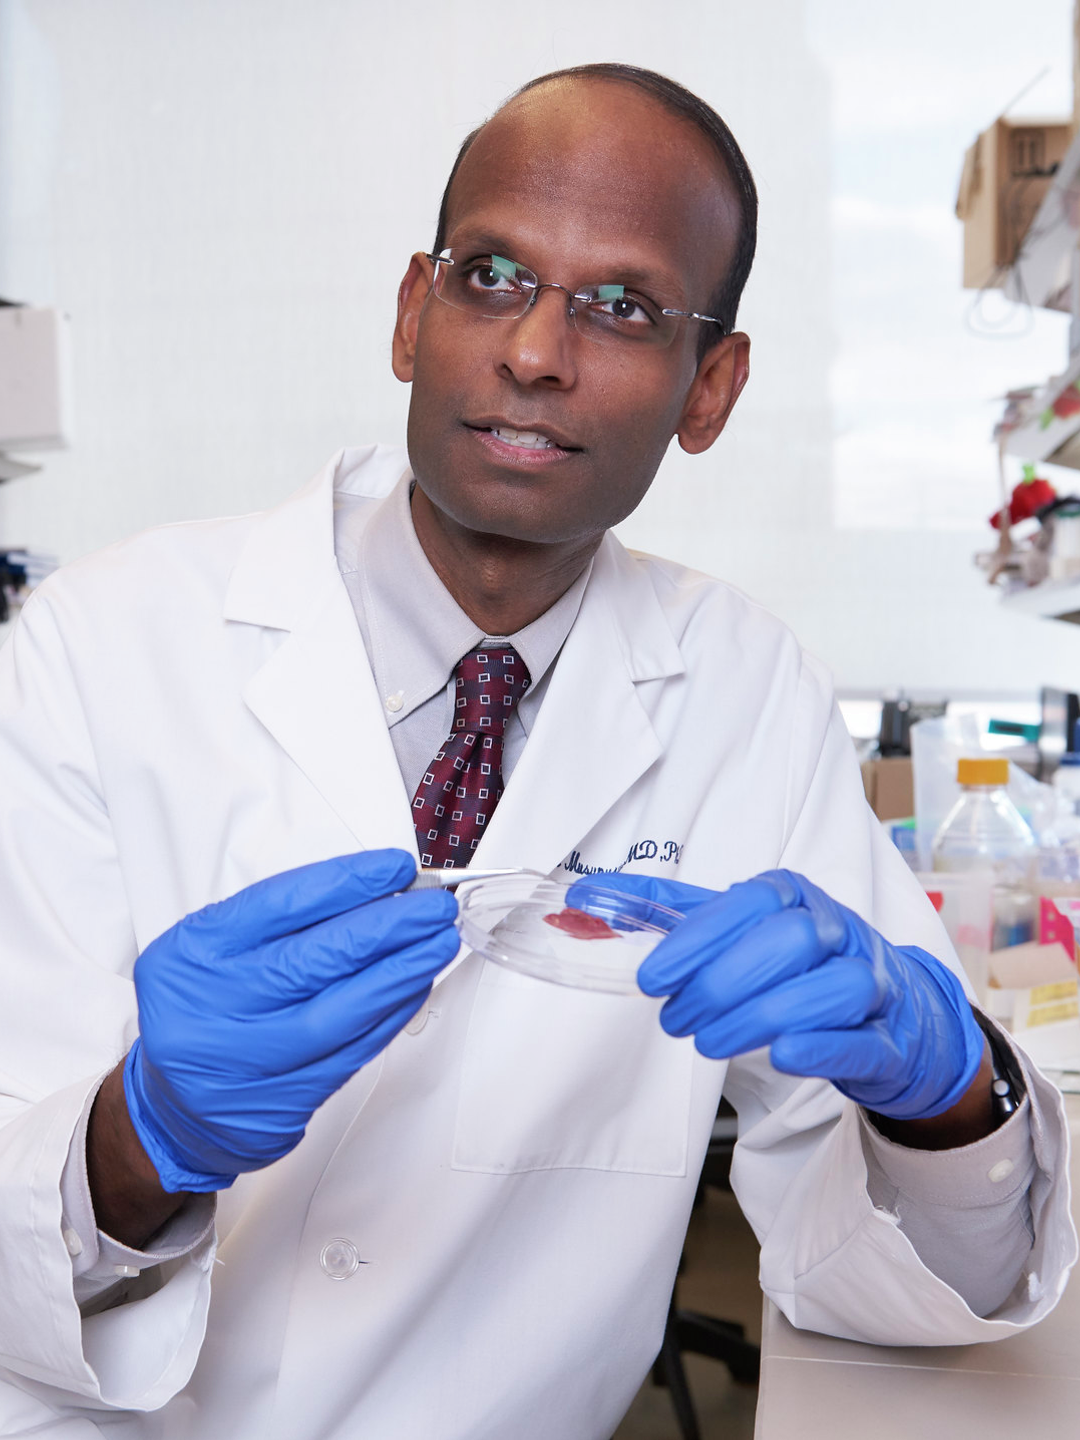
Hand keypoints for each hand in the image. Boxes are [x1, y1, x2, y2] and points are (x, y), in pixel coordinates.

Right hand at [124, 849, 458, 1191]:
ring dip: (401, 973)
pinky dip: (391, 1015)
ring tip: (437, 944)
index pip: (281, 905)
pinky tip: (415, 987)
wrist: (172, 1103)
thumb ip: (284, 919)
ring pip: (342, 1012)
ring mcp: (248, 1060)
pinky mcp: (282, 1101)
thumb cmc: (203, 1007)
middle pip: (317, 959)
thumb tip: (375, 890)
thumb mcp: (214, 946)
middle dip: (388, 927)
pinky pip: (352, 1052)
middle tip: (433, 907)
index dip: (347, 882)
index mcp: (196, 952)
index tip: (394, 868)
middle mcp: (216, 1005)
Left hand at [580, 869, 983, 1120]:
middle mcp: (838, 930)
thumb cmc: (795, 964)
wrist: (890, 1014)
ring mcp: (869, 983)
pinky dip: (818, 1046)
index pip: (749, 903)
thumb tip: (586, 896)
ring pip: (829, 988)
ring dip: (759, 1016)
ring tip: (708, 1042)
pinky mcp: (886, 1040)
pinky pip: (860, 1039)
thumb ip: (663, 912)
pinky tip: (779, 1055)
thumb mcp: (732, 930)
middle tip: (676, 1018)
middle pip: (788, 942)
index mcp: (795, 897)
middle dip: (723, 982)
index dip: (698, 939)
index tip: (653, 976)